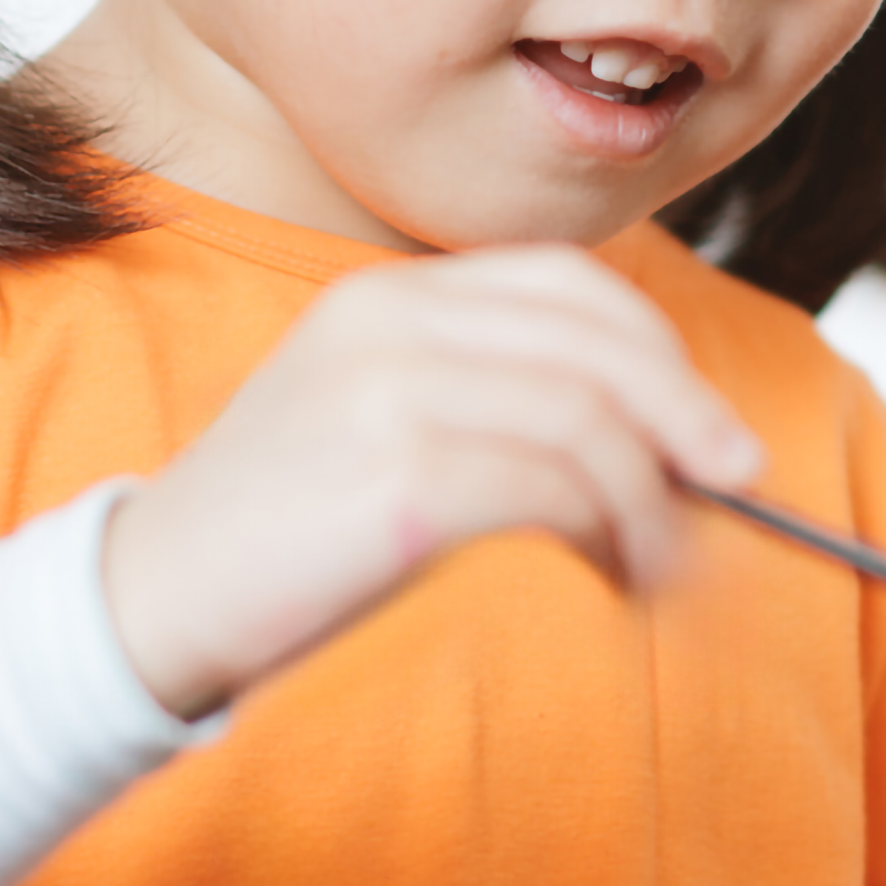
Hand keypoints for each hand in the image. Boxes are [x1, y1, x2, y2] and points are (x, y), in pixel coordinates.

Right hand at [100, 249, 764, 716]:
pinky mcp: (398, 474)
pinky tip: (617, 577)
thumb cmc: (284, 535)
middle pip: (595, 341)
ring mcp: (390, 390)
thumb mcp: (382, 425)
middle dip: (685, 416)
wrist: (148, 601)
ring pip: (589, 419)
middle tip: (736, 487)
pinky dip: (614, 534)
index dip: (655, 351)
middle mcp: (389, 319)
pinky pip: (554, 488)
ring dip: (655, 499)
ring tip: (663, 564)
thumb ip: (492, 401)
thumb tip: (659, 439)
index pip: (566, 284)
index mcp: (388, 296)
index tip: (707, 431)